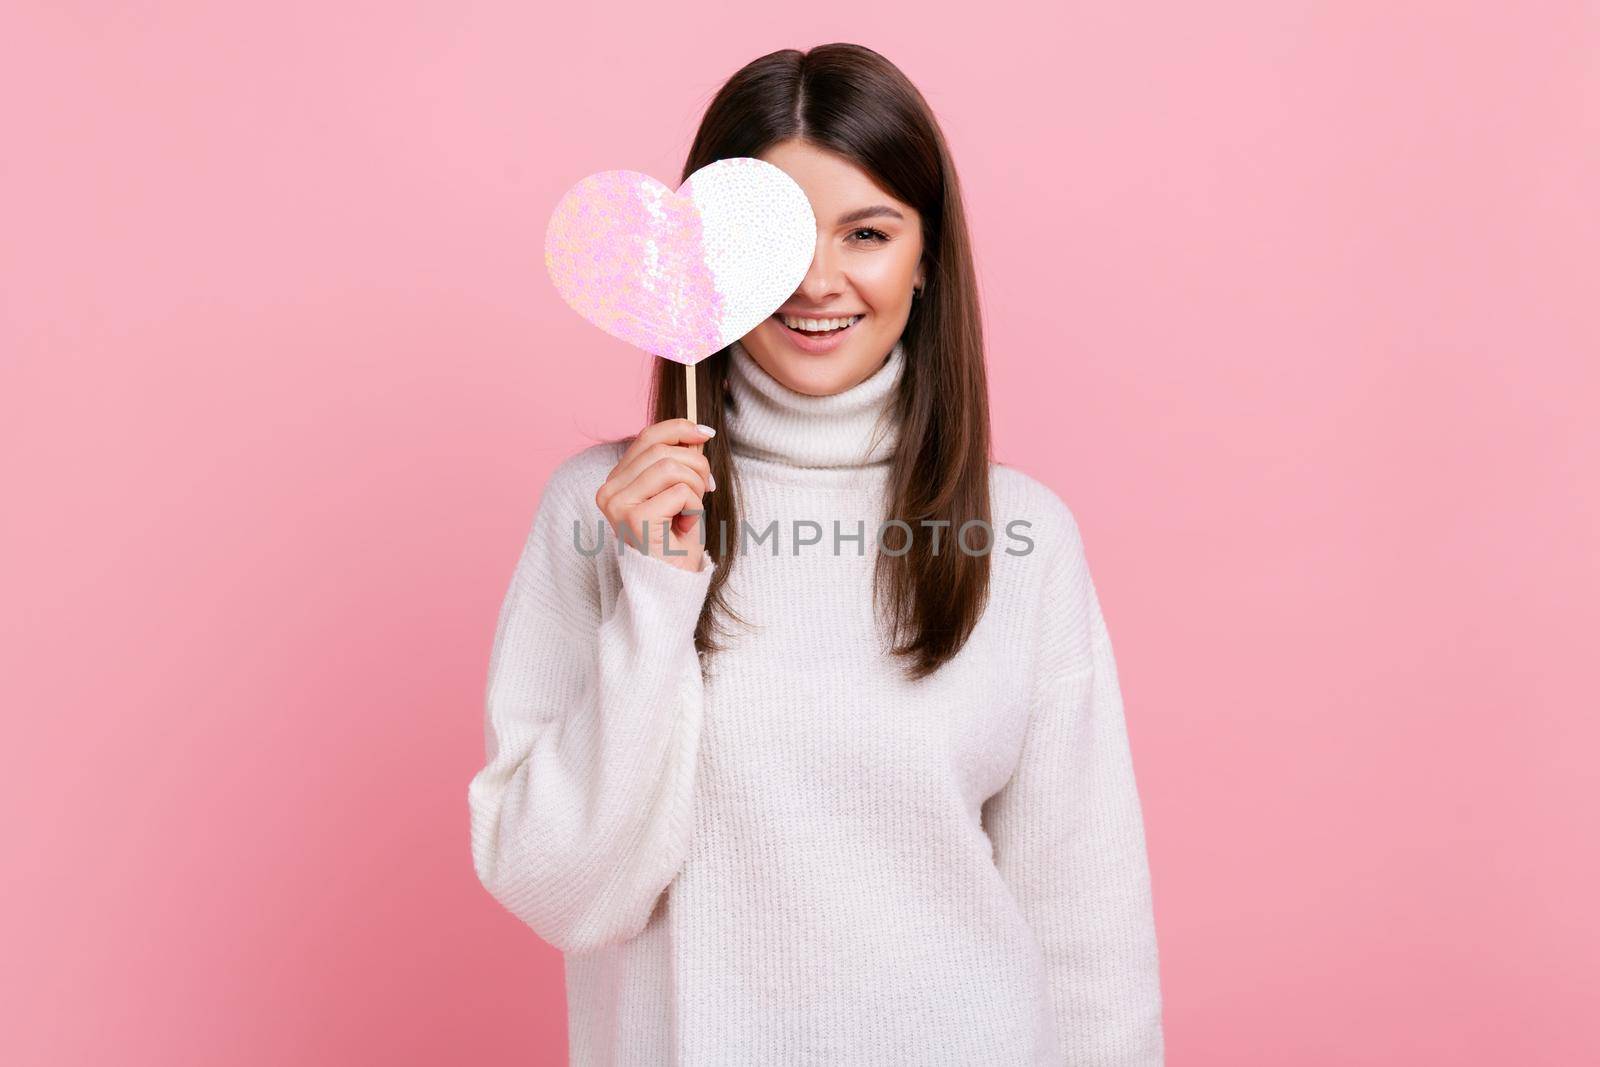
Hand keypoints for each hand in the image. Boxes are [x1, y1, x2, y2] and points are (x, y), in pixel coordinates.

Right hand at [595, 419, 715, 572]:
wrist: (673, 584)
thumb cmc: (675, 542)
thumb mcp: (676, 493)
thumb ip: (677, 463)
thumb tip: (697, 431)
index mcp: (616, 482)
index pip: (647, 437)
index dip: (679, 429)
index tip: (706, 434)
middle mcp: (609, 491)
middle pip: (663, 450)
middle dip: (696, 466)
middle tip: (707, 489)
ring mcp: (618, 504)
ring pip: (672, 467)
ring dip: (696, 487)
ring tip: (691, 511)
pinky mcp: (634, 518)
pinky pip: (681, 492)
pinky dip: (695, 507)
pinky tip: (684, 526)